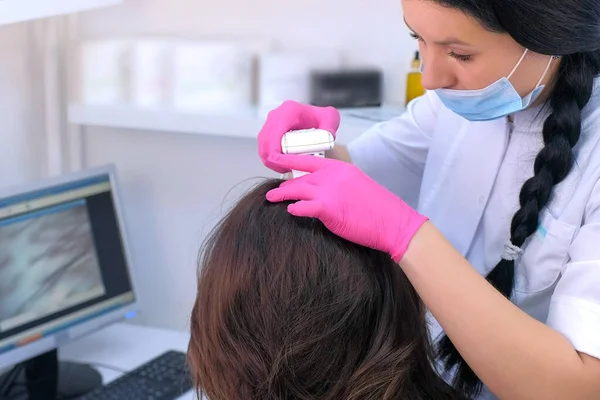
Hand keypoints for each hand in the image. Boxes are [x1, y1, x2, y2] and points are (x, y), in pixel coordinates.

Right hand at [258, 100, 339, 172]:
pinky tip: (282, 165)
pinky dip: (271, 159)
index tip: (284, 164)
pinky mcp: (268, 133)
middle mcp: (276, 116)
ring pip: (263, 147)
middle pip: (265, 142)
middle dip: (272, 160)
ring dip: (271, 161)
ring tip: (285, 169)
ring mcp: (270, 124)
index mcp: (289, 111)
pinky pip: (264, 149)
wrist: (314, 116)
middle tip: (285, 170)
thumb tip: (326, 138)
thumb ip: (329, 128)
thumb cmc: (320, 118)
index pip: (275, 133)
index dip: (276, 152)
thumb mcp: (330, 119)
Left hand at [265, 153, 428, 261]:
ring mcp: (329, 191)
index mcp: (340, 167)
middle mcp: (332, 176)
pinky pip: (302, 207)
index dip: (289, 160)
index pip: (308, 160)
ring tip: (272, 198)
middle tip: (274, 190)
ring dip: (283, 194)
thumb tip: (321, 188)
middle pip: (300, 177)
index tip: (276, 160)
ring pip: (297, 190)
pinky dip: (294, 209)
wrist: (393, 221)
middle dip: (285, 184)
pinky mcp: (328, 208)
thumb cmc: (378, 207)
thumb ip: (338, 182)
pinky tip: (291, 211)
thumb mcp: (357, 184)